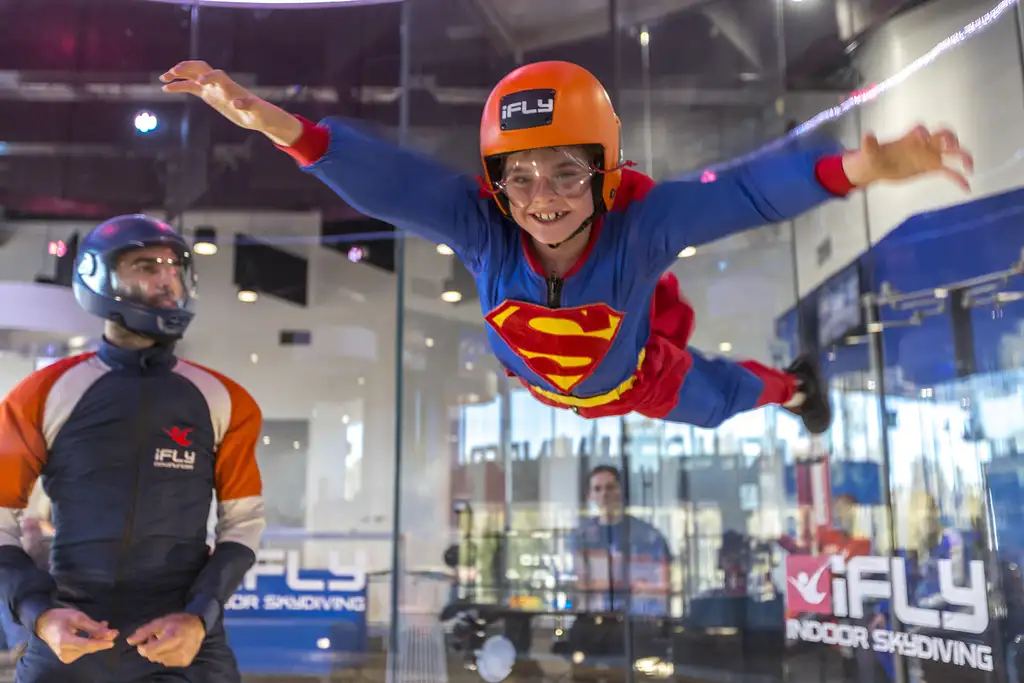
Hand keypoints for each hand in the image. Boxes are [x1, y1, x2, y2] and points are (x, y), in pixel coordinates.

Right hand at [35, 608, 117, 663]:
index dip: (101, 643)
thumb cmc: (59, 618)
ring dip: (97, 638)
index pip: (86, 645)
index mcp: (64, 641)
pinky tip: (95, 632)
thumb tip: (109, 633)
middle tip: (113, 630)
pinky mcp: (67, 657)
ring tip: (102, 626)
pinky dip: (91, 641)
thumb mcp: (77, 617)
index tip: (113, 640)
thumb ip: (93, 626)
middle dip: (102, 638)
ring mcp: (65, 656)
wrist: (43, 625)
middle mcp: (64, 652)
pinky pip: (83, 649)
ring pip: (88, 648)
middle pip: (89, 647)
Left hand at [127, 613, 204, 667]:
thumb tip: (129, 641)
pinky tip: (172, 647)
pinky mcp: (184, 662)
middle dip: (151, 648)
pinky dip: (166, 656)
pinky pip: (167, 662)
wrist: (198, 626)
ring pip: (159, 660)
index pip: (149, 651)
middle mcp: (178, 650)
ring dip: (158, 652)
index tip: (147, 640)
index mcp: (172, 638)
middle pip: (153, 657)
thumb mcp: (160, 622)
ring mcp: (182, 658)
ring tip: (165, 642)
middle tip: (157, 638)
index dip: (144, 647)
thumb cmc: (178, 622)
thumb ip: (144, 632)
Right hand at [160, 61, 302, 146]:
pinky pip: (191, 87)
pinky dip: (179, 86)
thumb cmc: (259, 114)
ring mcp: (213, 88)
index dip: (208, 76)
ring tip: (163, 79)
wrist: (259, 116)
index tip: (200, 82)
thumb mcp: (255, 112)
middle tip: (172, 72)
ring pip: (192, 76)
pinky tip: (166, 89)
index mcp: (230, 86)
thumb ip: (247, 106)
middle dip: (186, 68)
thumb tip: (236, 103)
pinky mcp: (209, 95)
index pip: (217, 75)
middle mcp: (220, 84)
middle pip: (201, 68)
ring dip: (178, 75)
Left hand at [843, 125, 973, 190]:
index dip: (923, 132)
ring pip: (952, 153)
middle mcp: (923, 145)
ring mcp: (929, 156)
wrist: (876, 167)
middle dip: (950, 139)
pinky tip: (966, 188)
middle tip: (952, 148)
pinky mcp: (931, 168)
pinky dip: (958, 179)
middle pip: (942, 135)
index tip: (923, 138)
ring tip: (970, 167)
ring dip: (963, 157)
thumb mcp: (869, 152)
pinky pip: (949, 172)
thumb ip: (870, 144)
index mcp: (909, 139)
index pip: (920, 130)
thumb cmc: (874, 157)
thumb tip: (867, 135)